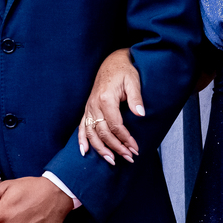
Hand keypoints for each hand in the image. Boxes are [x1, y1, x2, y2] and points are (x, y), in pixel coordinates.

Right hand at [77, 48, 141, 165]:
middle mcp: (94, 104)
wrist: (112, 62)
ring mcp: (89, 107)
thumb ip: (136, 98)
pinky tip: (84, 151)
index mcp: (106, 98)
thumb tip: (140, 114)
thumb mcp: (133, 81)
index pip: (115, 125)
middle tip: (128, 158)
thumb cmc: (124, 71)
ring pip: (91, 132)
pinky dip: (82, 140)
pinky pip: (82, 127)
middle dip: (116, 147)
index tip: (135, 148)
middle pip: (103, 132)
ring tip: (111, 160)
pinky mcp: (88, 109)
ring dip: (100, 148)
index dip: (125, 139)